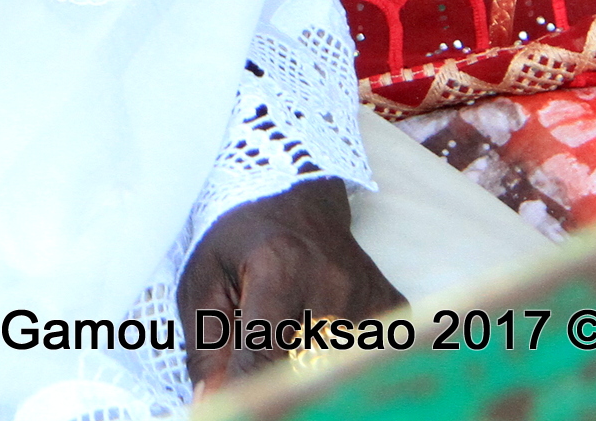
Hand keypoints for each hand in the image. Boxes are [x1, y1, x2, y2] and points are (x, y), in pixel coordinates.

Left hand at [180, 177, 402, 386]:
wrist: (291, 196)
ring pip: (338, 370)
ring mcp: (367, 294)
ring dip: (311, 376)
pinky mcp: (390, 304)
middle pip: (306, 370)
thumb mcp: (204, 281)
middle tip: (264, 397)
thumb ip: (206, 347)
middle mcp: (331, 282)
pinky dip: (343, 365)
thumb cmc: (238, 239)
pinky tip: (321, 349)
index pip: (263, 355)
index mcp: (278, 269)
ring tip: (290, 358)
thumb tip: (211, 406)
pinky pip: (367, 357)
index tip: (234, 412)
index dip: (246, 392)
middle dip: (280, 390)